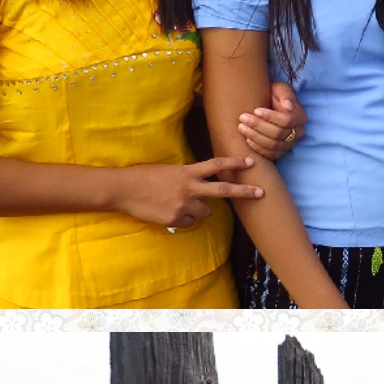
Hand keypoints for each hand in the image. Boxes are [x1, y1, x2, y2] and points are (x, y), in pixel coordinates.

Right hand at [110, 156, 263, 228]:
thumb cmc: (144, 176)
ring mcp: (183, 206)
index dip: (234, 162)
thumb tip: (201, 187)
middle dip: (244, 191)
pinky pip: (189, 222)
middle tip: (261, 192)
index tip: (250, 161)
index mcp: (187, 172)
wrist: (123, 190)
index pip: (216, 165)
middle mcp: (189, 188)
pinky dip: (183, 219)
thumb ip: (187, 177)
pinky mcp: (175, 220)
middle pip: (223, 190)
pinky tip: (168, 211)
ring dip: (199, 209)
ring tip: (179, 203)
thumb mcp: (169, 171)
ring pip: (206, 212)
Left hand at [238, 82, 306, 159]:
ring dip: (255, 137)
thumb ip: (285, 94)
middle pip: (278, 133)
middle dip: (258, 126)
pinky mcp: (280, 152)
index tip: (255, 110)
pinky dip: (258, 149)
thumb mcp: (279, 88)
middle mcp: (298, 133)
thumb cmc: (273, 94)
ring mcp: (289, 144)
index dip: (270, 117)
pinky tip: (247, 140)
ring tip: (241, 127)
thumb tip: (288, 106)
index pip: (287, 120)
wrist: (267, 104)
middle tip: (242, 118)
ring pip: (273, 145)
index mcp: (300, 117)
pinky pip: (270, 155)